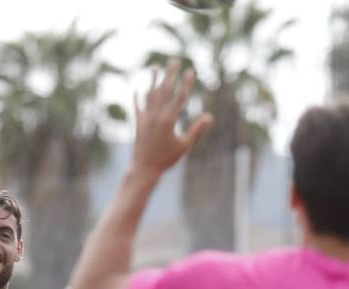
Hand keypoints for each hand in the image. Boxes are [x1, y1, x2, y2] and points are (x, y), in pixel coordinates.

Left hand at [132, 60, 212, 175]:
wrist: (144, 168)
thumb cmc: (167, 159)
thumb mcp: (185, 146)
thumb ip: (197, 130)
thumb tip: (210, 117)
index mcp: (169, 120)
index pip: (180, 97)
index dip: (186, 83)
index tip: (191, 71)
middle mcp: (155, 115)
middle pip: (164, 90)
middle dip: (170, 74)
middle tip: (174, 59)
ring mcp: (145, 118)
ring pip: (150, 94)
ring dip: (153, 80)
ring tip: (156, 67)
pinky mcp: (138, 123)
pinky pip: (138, 106)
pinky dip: (138, 97)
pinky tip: (137, 89)